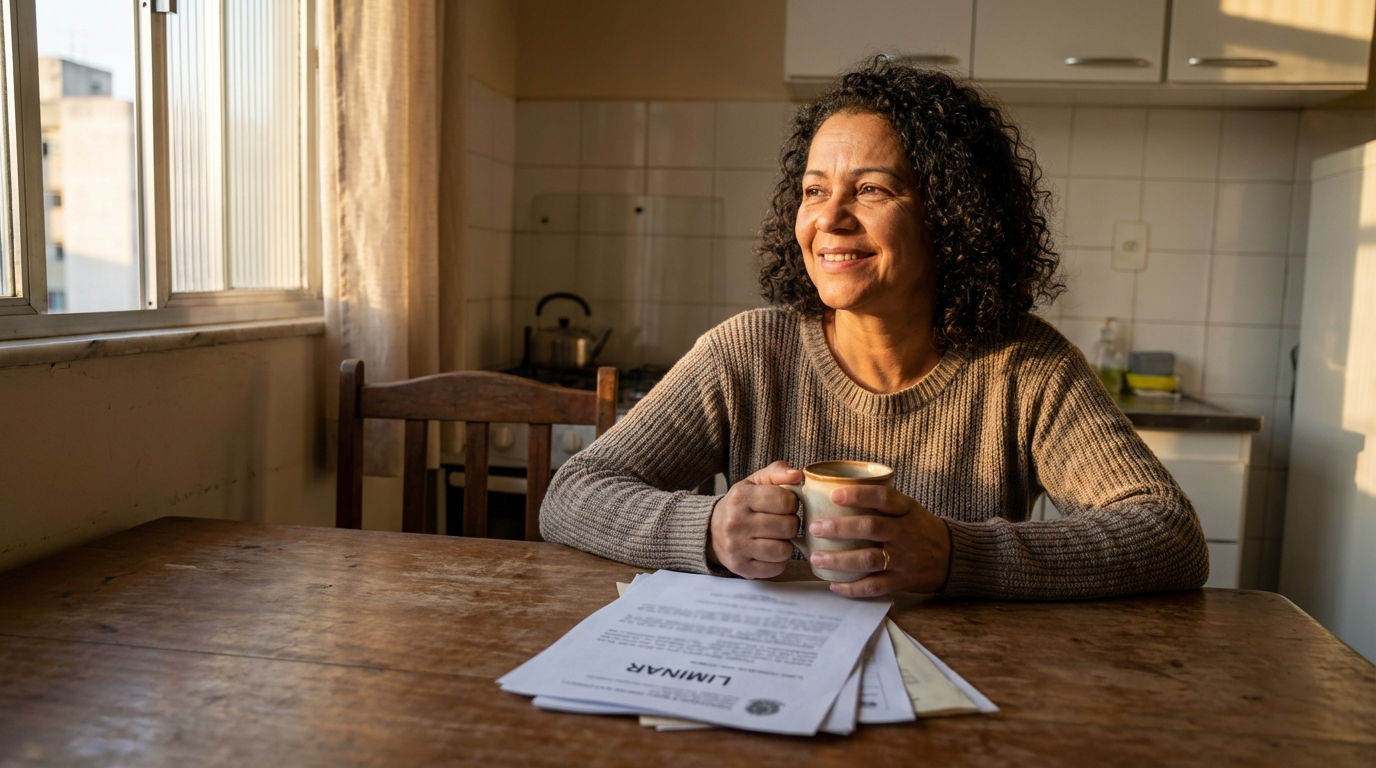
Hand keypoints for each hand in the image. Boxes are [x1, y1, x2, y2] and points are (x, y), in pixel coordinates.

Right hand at [707, 461, 802, 578]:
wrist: (711, 531)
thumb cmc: (741, 504)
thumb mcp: (754, 482)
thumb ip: (777, 472)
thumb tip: (798, 475)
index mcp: (740, 497)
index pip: (785, 500)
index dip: (792, 503)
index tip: (785, 505)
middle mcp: (735, 523)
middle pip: (787, 526)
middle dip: (790, 524)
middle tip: (781, 522)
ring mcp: (736, 548)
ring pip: (783, 550)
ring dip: (786, 544)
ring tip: (777, 538)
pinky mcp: (740, 568)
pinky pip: (776, 568)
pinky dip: (778, 561)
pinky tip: (770, 552)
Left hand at [808, 485, 950, 596]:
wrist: (953, 556)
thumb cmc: (919, 528)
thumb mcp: (908, 508)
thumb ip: (879, 504)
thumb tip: (832, 495)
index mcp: (906, 510)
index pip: (883, 498)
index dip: (859, 495)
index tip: (834, 495)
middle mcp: (905, 532)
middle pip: (871, 528)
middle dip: (840, 528)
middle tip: (814, 527)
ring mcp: (904, 558)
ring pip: (869, 559)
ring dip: (840, 560)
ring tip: (817, 557)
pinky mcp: (902, 580)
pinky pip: (875, 586)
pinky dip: (853, 588)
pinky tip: (834, 584)